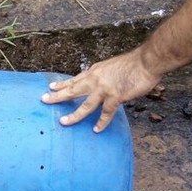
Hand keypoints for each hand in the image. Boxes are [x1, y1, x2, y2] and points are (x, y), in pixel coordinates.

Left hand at [40, 49, 161, 132]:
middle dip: (57, 96)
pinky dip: (101, 122)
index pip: (75, 79)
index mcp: (95, 71)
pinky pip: (106, 112)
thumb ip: (103, 75)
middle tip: (44, 100)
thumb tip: (99, 83)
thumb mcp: (111, 66)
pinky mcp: (115, 96)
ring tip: (63, 122)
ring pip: (85, 104)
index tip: (51, 87)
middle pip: (72, 89)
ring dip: (74, 114)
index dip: (62, 84)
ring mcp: (104, 88)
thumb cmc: (133, 64)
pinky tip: (96, 129)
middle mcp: (96, 79)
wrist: (147, 61)